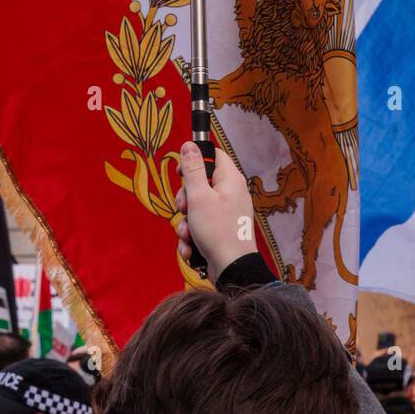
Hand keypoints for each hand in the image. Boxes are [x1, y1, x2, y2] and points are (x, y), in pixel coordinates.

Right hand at [173, 142, 255, 282]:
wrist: (232, 269)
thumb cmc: (218, 231)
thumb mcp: (199, 197)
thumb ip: (192, 170)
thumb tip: (190, 144)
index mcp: (230, 180)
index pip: (213, 155)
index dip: (195, 160)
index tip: (182, 172)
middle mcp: (231, 194)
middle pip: (200, 184)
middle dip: (185, 199)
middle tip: (184, 208)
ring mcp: (226, 213)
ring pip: (196, 209)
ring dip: (185, 223)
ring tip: (188, 235)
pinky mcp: (221, 230)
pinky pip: (200, 226)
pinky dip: (192, 237)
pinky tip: (191, 248)